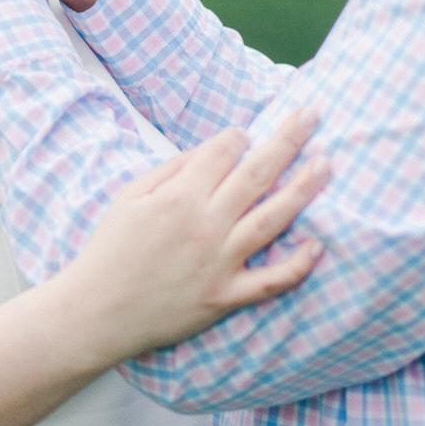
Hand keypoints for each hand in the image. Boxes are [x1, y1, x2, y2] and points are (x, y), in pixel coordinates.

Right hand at [66, 112, 327, 363]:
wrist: (97, 311)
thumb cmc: (110, 251)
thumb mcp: (129, 198)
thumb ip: (171, 170)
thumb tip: (208, 151)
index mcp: (179, 196)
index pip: (223, 152)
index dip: (238, 136)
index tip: (244, 133)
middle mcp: (206, 225)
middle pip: (258, 173)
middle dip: (288, 139)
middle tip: (312, 114)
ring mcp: (220, 262)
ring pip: (273, 219)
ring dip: (304, 188)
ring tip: (327, 164)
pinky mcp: (225, 296)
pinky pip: (270, 280)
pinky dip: (297, 265)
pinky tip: (318, 245)